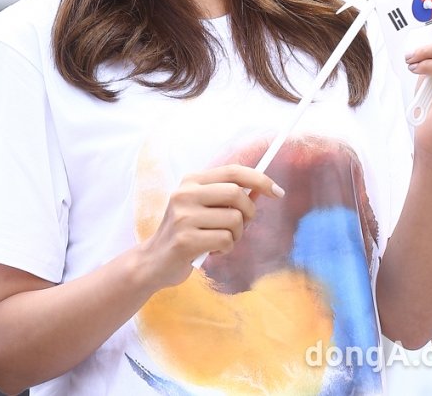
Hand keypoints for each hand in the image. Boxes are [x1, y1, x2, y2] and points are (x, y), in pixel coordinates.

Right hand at [140, 165, 284, 288]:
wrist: (153, 262)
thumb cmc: (186, 233)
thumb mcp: (204, 208)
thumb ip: (228, 198)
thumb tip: (262, 189)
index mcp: (191, 181)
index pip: (233, 171)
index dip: (259, 179)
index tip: (278, 191)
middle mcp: (185, 194)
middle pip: (236, 193)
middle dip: (248, 212)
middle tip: (242, 226)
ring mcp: (183, 216)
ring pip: (234, 220)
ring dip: (236, 235)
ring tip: (221, 241)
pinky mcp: (185, 240)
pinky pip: (225, 240)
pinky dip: (226, 248)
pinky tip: (212, 251)